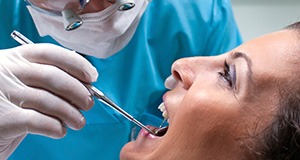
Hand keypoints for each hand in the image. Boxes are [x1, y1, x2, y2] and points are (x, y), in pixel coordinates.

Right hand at [0, 44, 97, 158]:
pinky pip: (38, 121)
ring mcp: (2, 94)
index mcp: (15, 58)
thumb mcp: (23, 81)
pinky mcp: (2, 119)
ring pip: (48, 101)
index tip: (92, 76)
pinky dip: (55, 127)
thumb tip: (85, 86)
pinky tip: (59, 130)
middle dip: (78, 91)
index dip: (76, 63)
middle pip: (52, 76)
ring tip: (78, 121)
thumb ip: (48, 79)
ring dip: (71, 113)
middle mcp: (6, 72)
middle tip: (88, 103)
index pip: (50, 53)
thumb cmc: (9, 103)